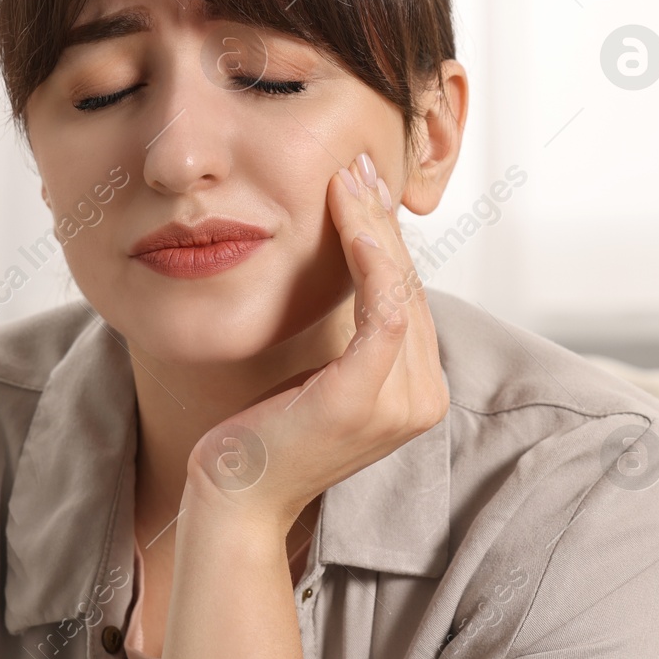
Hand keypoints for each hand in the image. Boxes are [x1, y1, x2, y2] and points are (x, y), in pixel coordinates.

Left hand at [184, 151, 448, 529]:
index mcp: (420, 393)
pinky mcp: (365, 399)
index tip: (365, 185)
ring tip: (349, 178)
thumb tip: (358, 261)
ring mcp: (400, 404)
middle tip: (360, 164)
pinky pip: (382, 311)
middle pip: (408, 286)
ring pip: (399, 289)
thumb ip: (354, 333)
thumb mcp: (323, 372)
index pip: (409, 296)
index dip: (390, 236)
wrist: (234, 494)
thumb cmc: (265, 430)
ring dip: (374, 226)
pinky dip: (370, 258)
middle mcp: (424, 401)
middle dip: (383, 219)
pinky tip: (350, 219)